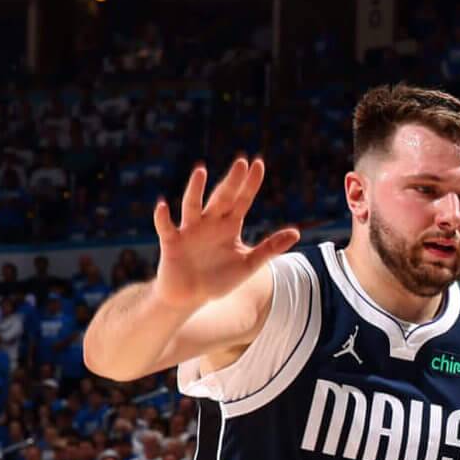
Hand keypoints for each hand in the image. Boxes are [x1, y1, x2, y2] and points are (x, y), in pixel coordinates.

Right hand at [149, 158, 300, 313]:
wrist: (190, 296)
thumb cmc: (218, 279)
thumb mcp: (248, 264)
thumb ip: (270, 248)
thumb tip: (296, 233)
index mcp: (229, 225)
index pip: (242, 200)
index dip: (250, 184)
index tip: (258, 164)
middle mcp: (210, 222)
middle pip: (222, 198)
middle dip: (231, 182)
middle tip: (241, 163)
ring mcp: (190, 230)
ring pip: (192, 206)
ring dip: (195, 189)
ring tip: (201, 171)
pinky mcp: (172, 242)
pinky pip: (166, 227)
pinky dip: (162, 217)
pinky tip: (162, 206)